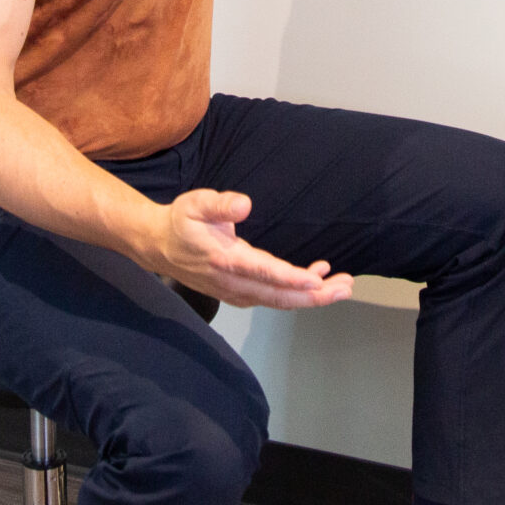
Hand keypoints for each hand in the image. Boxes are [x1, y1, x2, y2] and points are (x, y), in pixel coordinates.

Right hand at [145, 190, 352, 310]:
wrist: (159, 246)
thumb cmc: (180, 222)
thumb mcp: (195, 203)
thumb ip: (220, 204)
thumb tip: (244, 205)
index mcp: (225, 260)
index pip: (264, 273)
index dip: (291, 278)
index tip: (317, 279)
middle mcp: (233, 282)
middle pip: (279, 296)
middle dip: (315, 295)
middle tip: (346, 287)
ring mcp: (237, 292)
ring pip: (279, 300)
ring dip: (312, 296)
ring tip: (342, 285)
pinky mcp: (240, 293)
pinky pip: (273, 298)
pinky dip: (297, 293)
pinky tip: (316, 279)